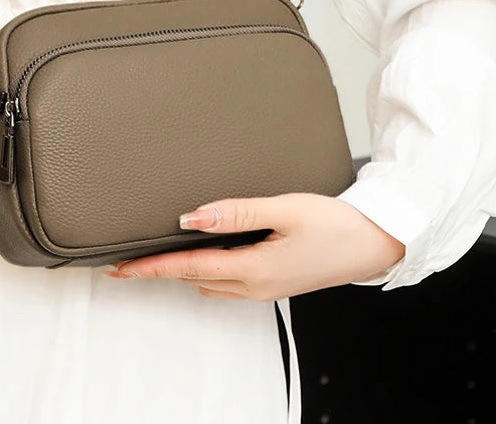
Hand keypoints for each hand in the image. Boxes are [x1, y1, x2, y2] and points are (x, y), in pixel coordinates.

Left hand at [102, 193, 407, 300]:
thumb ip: (236, 212)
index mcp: (253, 268)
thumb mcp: (284, 208)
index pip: (188, 268)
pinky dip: (205, 273)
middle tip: (127, 264)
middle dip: (159, 272)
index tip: (120, 268)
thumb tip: (192, 216)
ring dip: (181, 273)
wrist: (375, 243)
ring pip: (209, 284)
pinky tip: (203, 259)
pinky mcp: (276, 282)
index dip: (151, 267)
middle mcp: (255, 285)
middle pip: (193, 279)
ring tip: (156, 260)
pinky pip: (228, 284)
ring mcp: (266, 287)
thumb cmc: (336, 223)